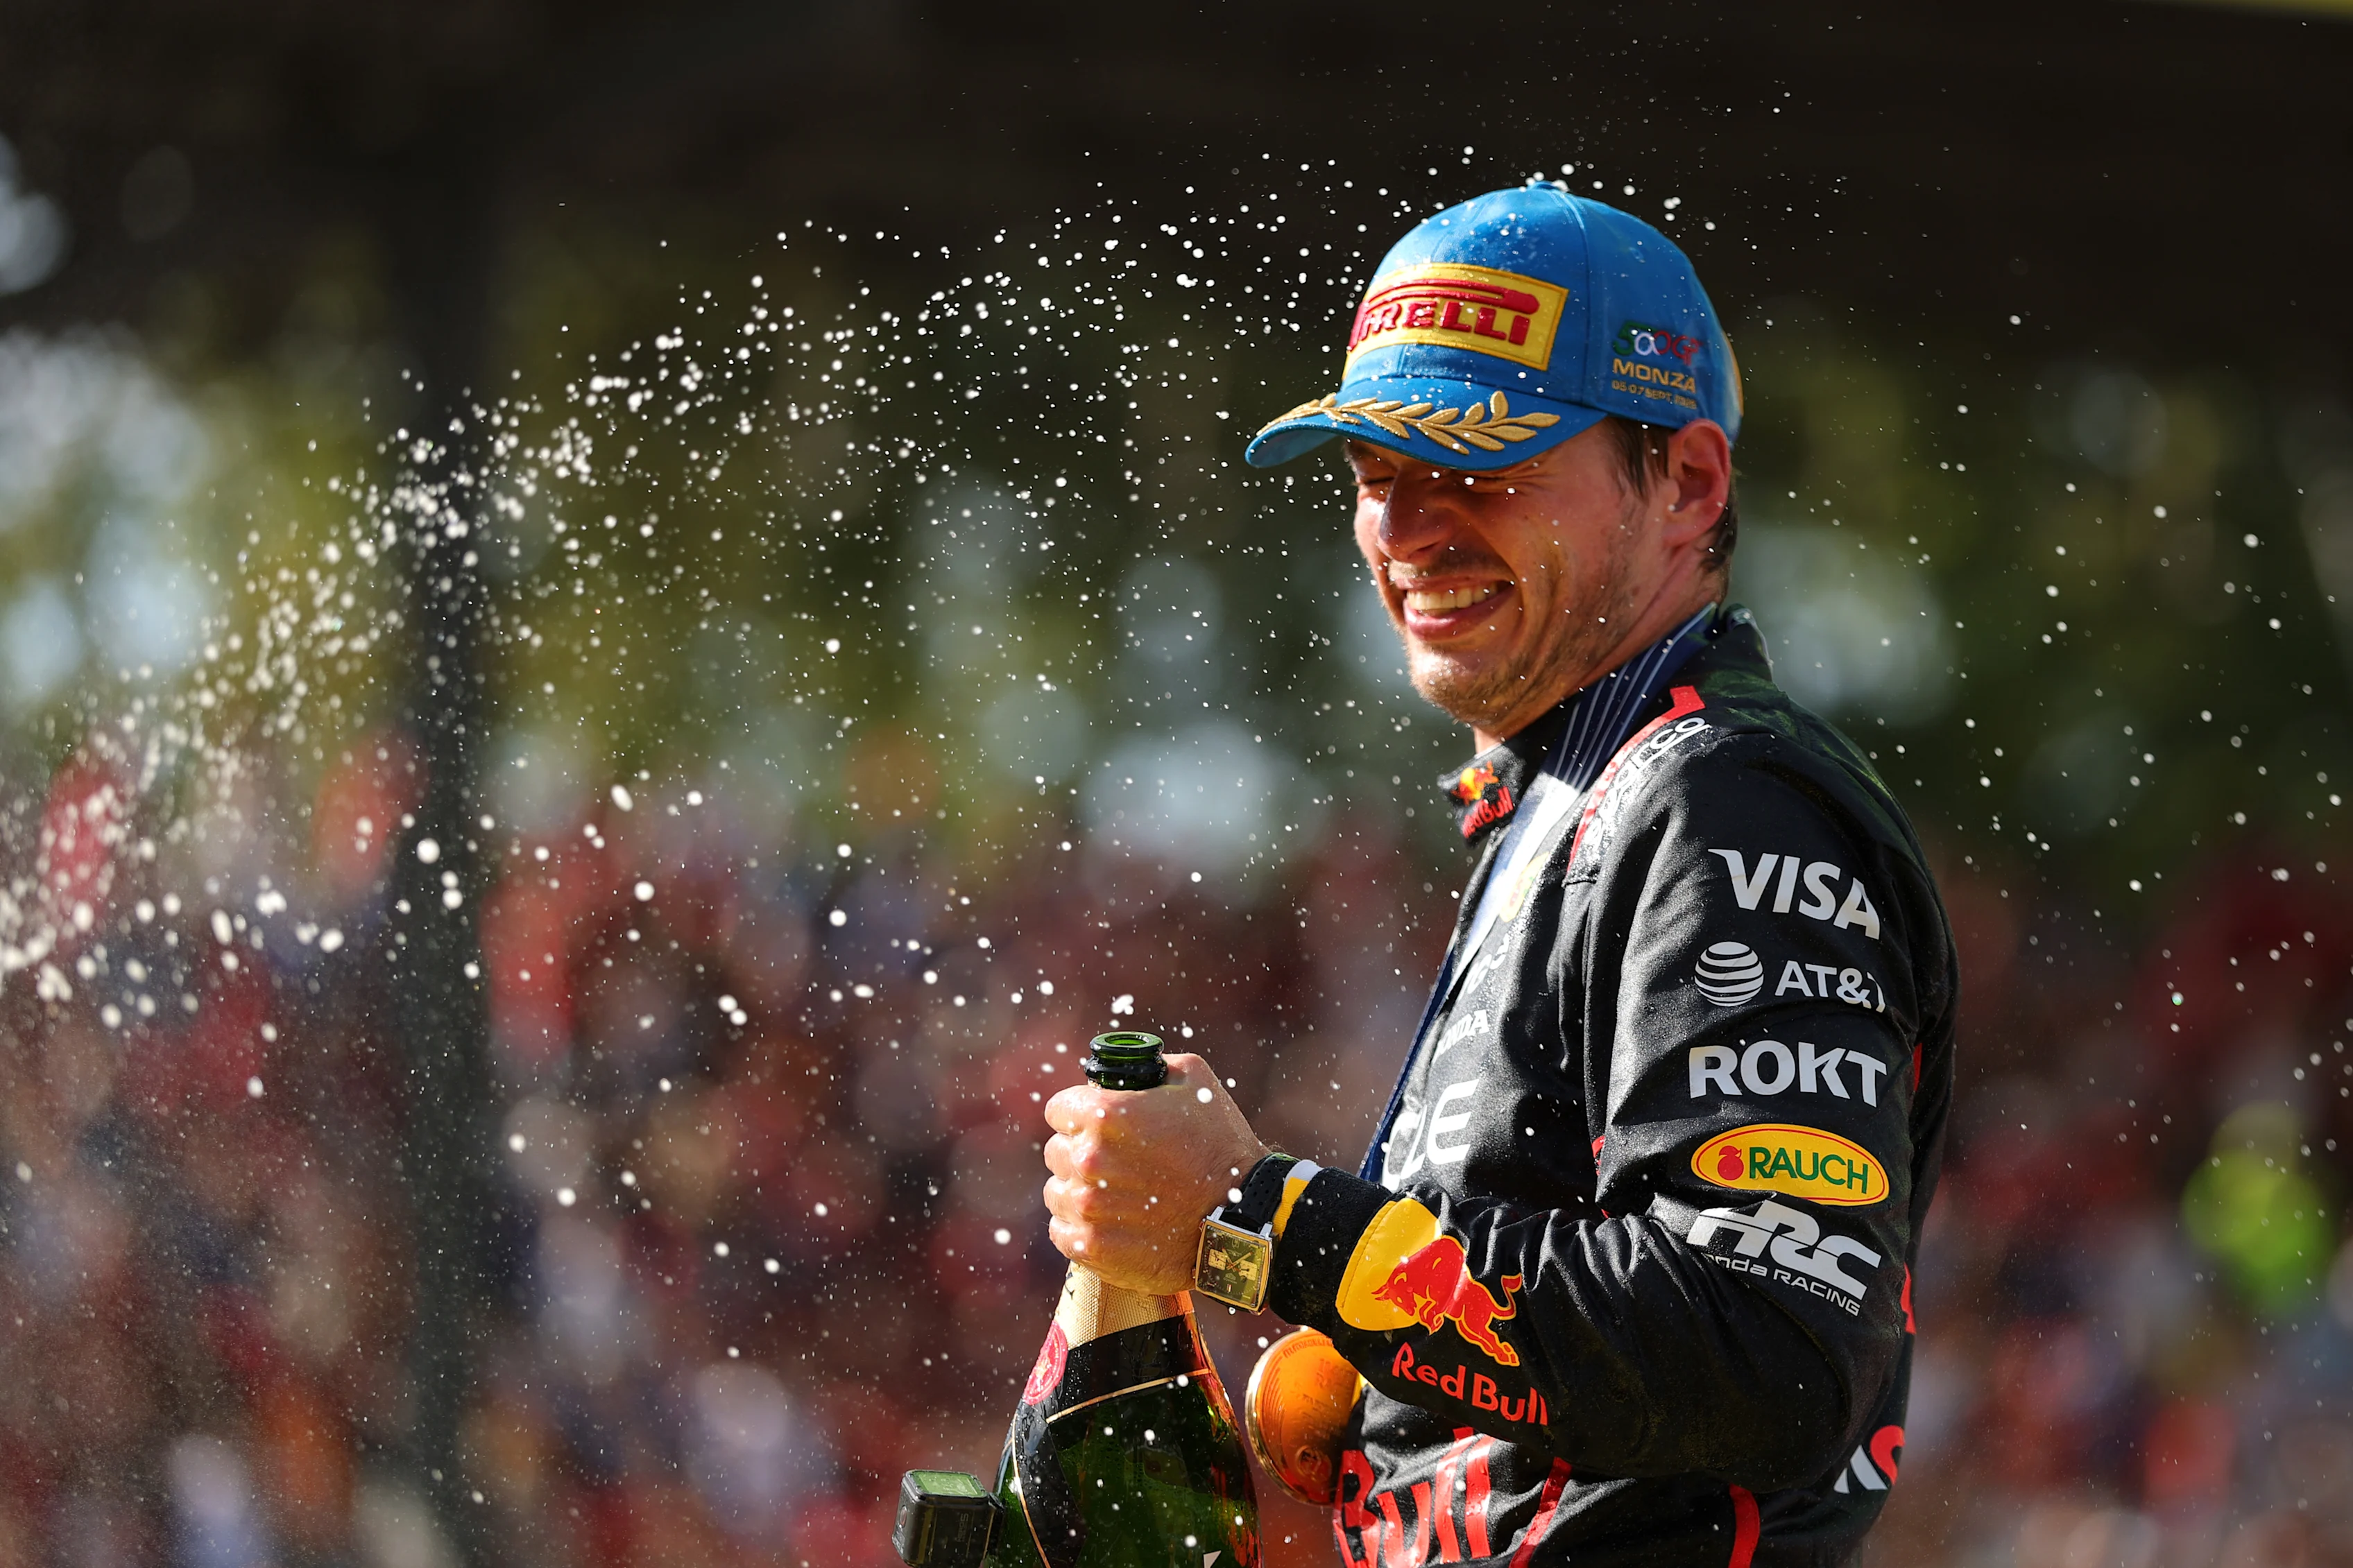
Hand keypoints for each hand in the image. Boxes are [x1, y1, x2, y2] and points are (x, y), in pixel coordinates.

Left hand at [1042, 1053, 1270, 1295]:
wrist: (1244, 1217)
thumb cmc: (1221, 1146)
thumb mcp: (1194, 1081)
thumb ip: (1149, 1067)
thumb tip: (1121, 1072)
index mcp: (1106, 1115)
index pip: (1059, 1110)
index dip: (1078, 1114)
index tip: (1097, 1126)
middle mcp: (1090, 1160)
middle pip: (1057, 1151)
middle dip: (1081, 1152)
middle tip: (1117, 1163)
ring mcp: (1089, 1208)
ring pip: (1057, 1192)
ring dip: (1080, 1192)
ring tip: (1116, 1197)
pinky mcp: (1093, 1249)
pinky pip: (1063, 1232)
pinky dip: (1082, 1228)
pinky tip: (1111, 1224)